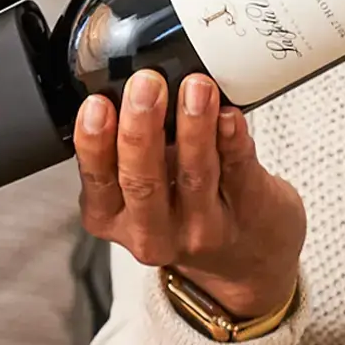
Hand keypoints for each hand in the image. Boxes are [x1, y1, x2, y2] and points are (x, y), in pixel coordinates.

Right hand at [74, 71, 305, 321]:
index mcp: (113, 218)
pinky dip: (234, 140)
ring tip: (195, 87)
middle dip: (141, 128)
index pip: (98, 181)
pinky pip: (239, 171)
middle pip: (142, 181)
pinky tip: (230, 115)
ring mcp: (205, 227)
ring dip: (194, 126)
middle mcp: (155, 232)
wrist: (245, 259)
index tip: (98, 104)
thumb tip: (129, 86)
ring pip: (195, 174)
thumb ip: (126, 151)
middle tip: (146, 85)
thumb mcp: (134, 196)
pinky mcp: (249, 211)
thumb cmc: (183, 211)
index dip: (94, 143)